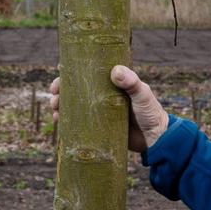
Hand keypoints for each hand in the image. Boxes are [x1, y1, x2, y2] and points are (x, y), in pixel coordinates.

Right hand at [45, 65, 169, 153]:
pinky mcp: (97, 127)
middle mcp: (101, 96)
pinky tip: (59, 121)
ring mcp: (98, 112)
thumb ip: (131, 82)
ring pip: (73, 106)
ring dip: (60, 106)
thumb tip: (115, 71)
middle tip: (54, 96)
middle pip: (75, 90)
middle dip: (60, 91)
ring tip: (55, 110)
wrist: (156, 139)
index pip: (86, 74)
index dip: (70, 74)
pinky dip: (66, 121)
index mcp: (110, 83)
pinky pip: (77, 122)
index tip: (59, 74)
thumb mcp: (142, 94)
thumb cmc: (151, 112)